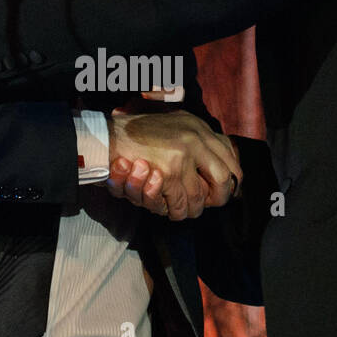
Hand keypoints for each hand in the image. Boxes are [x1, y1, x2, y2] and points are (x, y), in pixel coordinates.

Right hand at [106, 111, 241, 220]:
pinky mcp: (169, 171)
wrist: (106, 137)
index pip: (229, 154)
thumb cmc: (134, 135)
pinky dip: (173, 210)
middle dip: (218, 198)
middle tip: (208, 205)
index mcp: (197, 126)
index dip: (230, 177)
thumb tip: (218, 161)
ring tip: (181, 210)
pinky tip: (167, 209)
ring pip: (199, 196)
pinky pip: (180, 202)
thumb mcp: (171, 126)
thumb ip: (192, 140)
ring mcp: (183, 154)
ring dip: (191, 209)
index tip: (224, 189)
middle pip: (224, 177)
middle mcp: (195, 137)